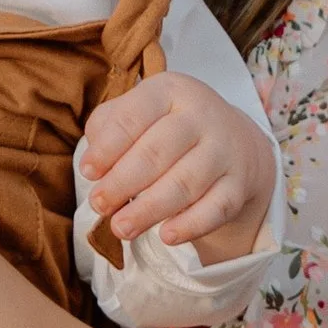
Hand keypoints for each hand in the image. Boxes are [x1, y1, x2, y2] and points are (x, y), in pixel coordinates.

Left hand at [83, 70, 276, 262]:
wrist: (235, 141)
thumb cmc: (168, 127)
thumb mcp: (139, 113)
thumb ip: (108, 129)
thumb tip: (94, 165)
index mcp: (169, 91)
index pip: (133, 117)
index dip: (107, 148)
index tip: (88, 172)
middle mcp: (201, 115)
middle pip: (157, 151)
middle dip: (122, 182)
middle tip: (99, 205)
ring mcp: (224, 150)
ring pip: (185, 183)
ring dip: (149, 209)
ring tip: (121, 228)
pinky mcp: (238, 184)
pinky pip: (216, 208)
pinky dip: (191, 225)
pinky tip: (166, 236)